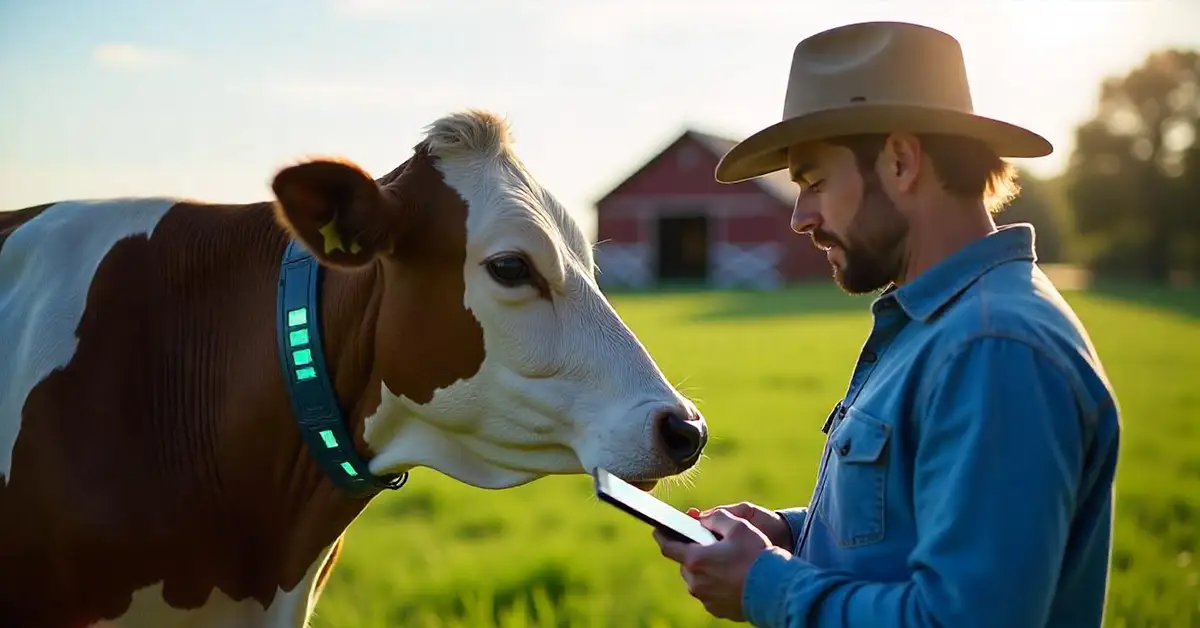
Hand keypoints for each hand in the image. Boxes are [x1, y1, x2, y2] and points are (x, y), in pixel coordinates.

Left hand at [653, 508, 787, 621]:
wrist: (777, 590)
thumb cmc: (756, 556)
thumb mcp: (738, 526)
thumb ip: (715, 518)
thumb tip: (703, 520)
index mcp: (695, 560)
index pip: (668, 547)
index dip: (662, 536)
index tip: (659, 530)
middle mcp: (695, 583)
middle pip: (686, 563)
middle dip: (695, 553)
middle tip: (712, 546)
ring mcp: (706, 599)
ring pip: (698, 579)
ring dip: (706, 569)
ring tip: (727, 562)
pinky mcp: (717, 610)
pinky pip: (710, 592)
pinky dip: (717, 584)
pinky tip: (734, 577)